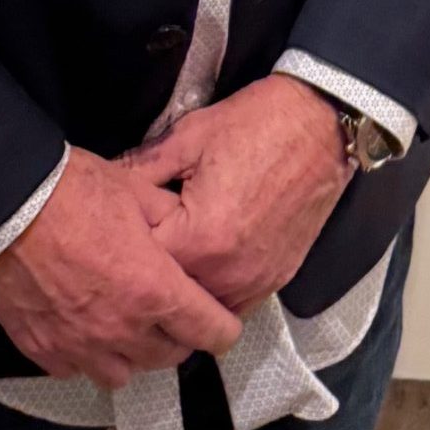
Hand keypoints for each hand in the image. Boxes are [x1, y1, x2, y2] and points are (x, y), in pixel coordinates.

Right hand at [0, 147, 241, 388]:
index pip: (209, 331)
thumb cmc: (71, 191)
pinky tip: (83, 330)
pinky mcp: (42, 350)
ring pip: (123, 374)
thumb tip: (182, 228)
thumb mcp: (134, 189)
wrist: (1, 206)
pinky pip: (75, 370)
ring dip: (133, 354)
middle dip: (178, 337)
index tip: (222, 322)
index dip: (223, 327)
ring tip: (127, 327)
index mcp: (154, 289)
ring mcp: (80, 345)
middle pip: (168, 357)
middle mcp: (122, 329)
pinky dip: (86, 357)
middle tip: (173, 314)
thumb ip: (166, 217)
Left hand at [120, 75, 352, 315]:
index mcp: (202, 239)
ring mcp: (256, 282)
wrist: (323, 123)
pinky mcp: (276, 280)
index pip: (142, 262)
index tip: (122, 220)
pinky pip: (234, 304)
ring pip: (201, 306)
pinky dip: (214, 291)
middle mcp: (229, 273)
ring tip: (173, 250)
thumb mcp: (189, 136)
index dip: (126, 240)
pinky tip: (204, 264)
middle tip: (146, 234)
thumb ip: (141, 168)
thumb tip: (106, 184)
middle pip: (169, 292)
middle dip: (151, 268)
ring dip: (183, 285)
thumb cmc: (259, 124)